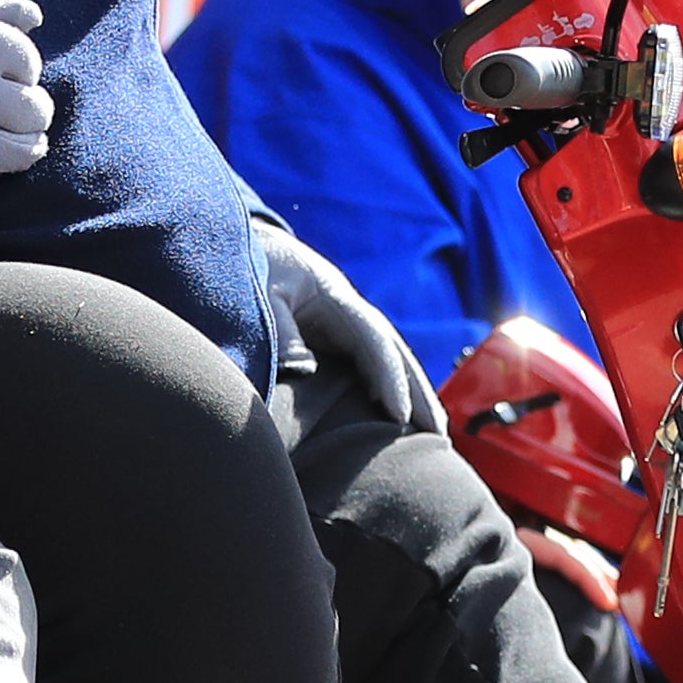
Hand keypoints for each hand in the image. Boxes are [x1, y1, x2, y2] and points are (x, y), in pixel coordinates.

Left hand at [256, 216, 448, 438]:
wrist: (244, 247)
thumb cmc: (249, 267)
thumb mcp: (260, 292)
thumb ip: (280, 329)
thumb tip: (303, 370)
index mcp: (335, 297)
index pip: (372, 340)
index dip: (388, 378)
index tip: (399, 414)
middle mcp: (349, 312)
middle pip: (394, 352)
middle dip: (418, 392)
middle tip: (438, 434)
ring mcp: (344, 326)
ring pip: (387, 362)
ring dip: (412, 395)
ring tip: (432, 435)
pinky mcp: (333, 340)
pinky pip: (367, 368)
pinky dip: (385, 392)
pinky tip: (396, 422)